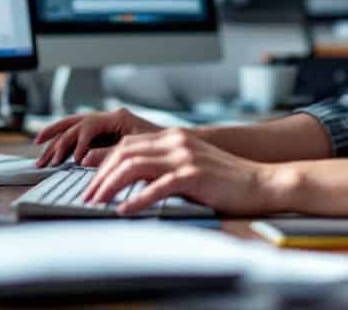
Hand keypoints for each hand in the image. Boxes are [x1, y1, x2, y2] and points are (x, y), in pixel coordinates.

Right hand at [33, 108, 161, 166]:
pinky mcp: (103, 135)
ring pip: (72, 128)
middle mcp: (108, 118)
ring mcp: (104, 125)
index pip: (89, 125)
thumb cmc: (162, 147)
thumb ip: (110, 154)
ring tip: (40, 157)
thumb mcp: (138, 151)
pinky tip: (52, 152)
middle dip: (57, 142)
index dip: (79, 142)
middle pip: (74, 124)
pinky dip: (62, 143)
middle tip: (46, 160)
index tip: (74, 160)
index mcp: (118, 117)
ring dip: (55, 142)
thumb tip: (84, 159)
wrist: (177, 145)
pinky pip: (77, 135)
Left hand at [83, 128, 289, 216]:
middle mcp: (176, 142)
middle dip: (99, 176)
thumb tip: (131, 182)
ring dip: (109, 186)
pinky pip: (157, 186)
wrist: (261, 182)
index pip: (126, 145)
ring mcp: (185, 157)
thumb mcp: (191, 165)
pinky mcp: (194, 175)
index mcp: (173, 137)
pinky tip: (124, 210)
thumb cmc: (227, 179)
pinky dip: (136, 199)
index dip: (103, 163)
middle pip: (124, 153)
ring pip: (134, 166)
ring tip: (96, 204)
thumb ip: (164, 166)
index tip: (91, 183)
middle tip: (86, 197)